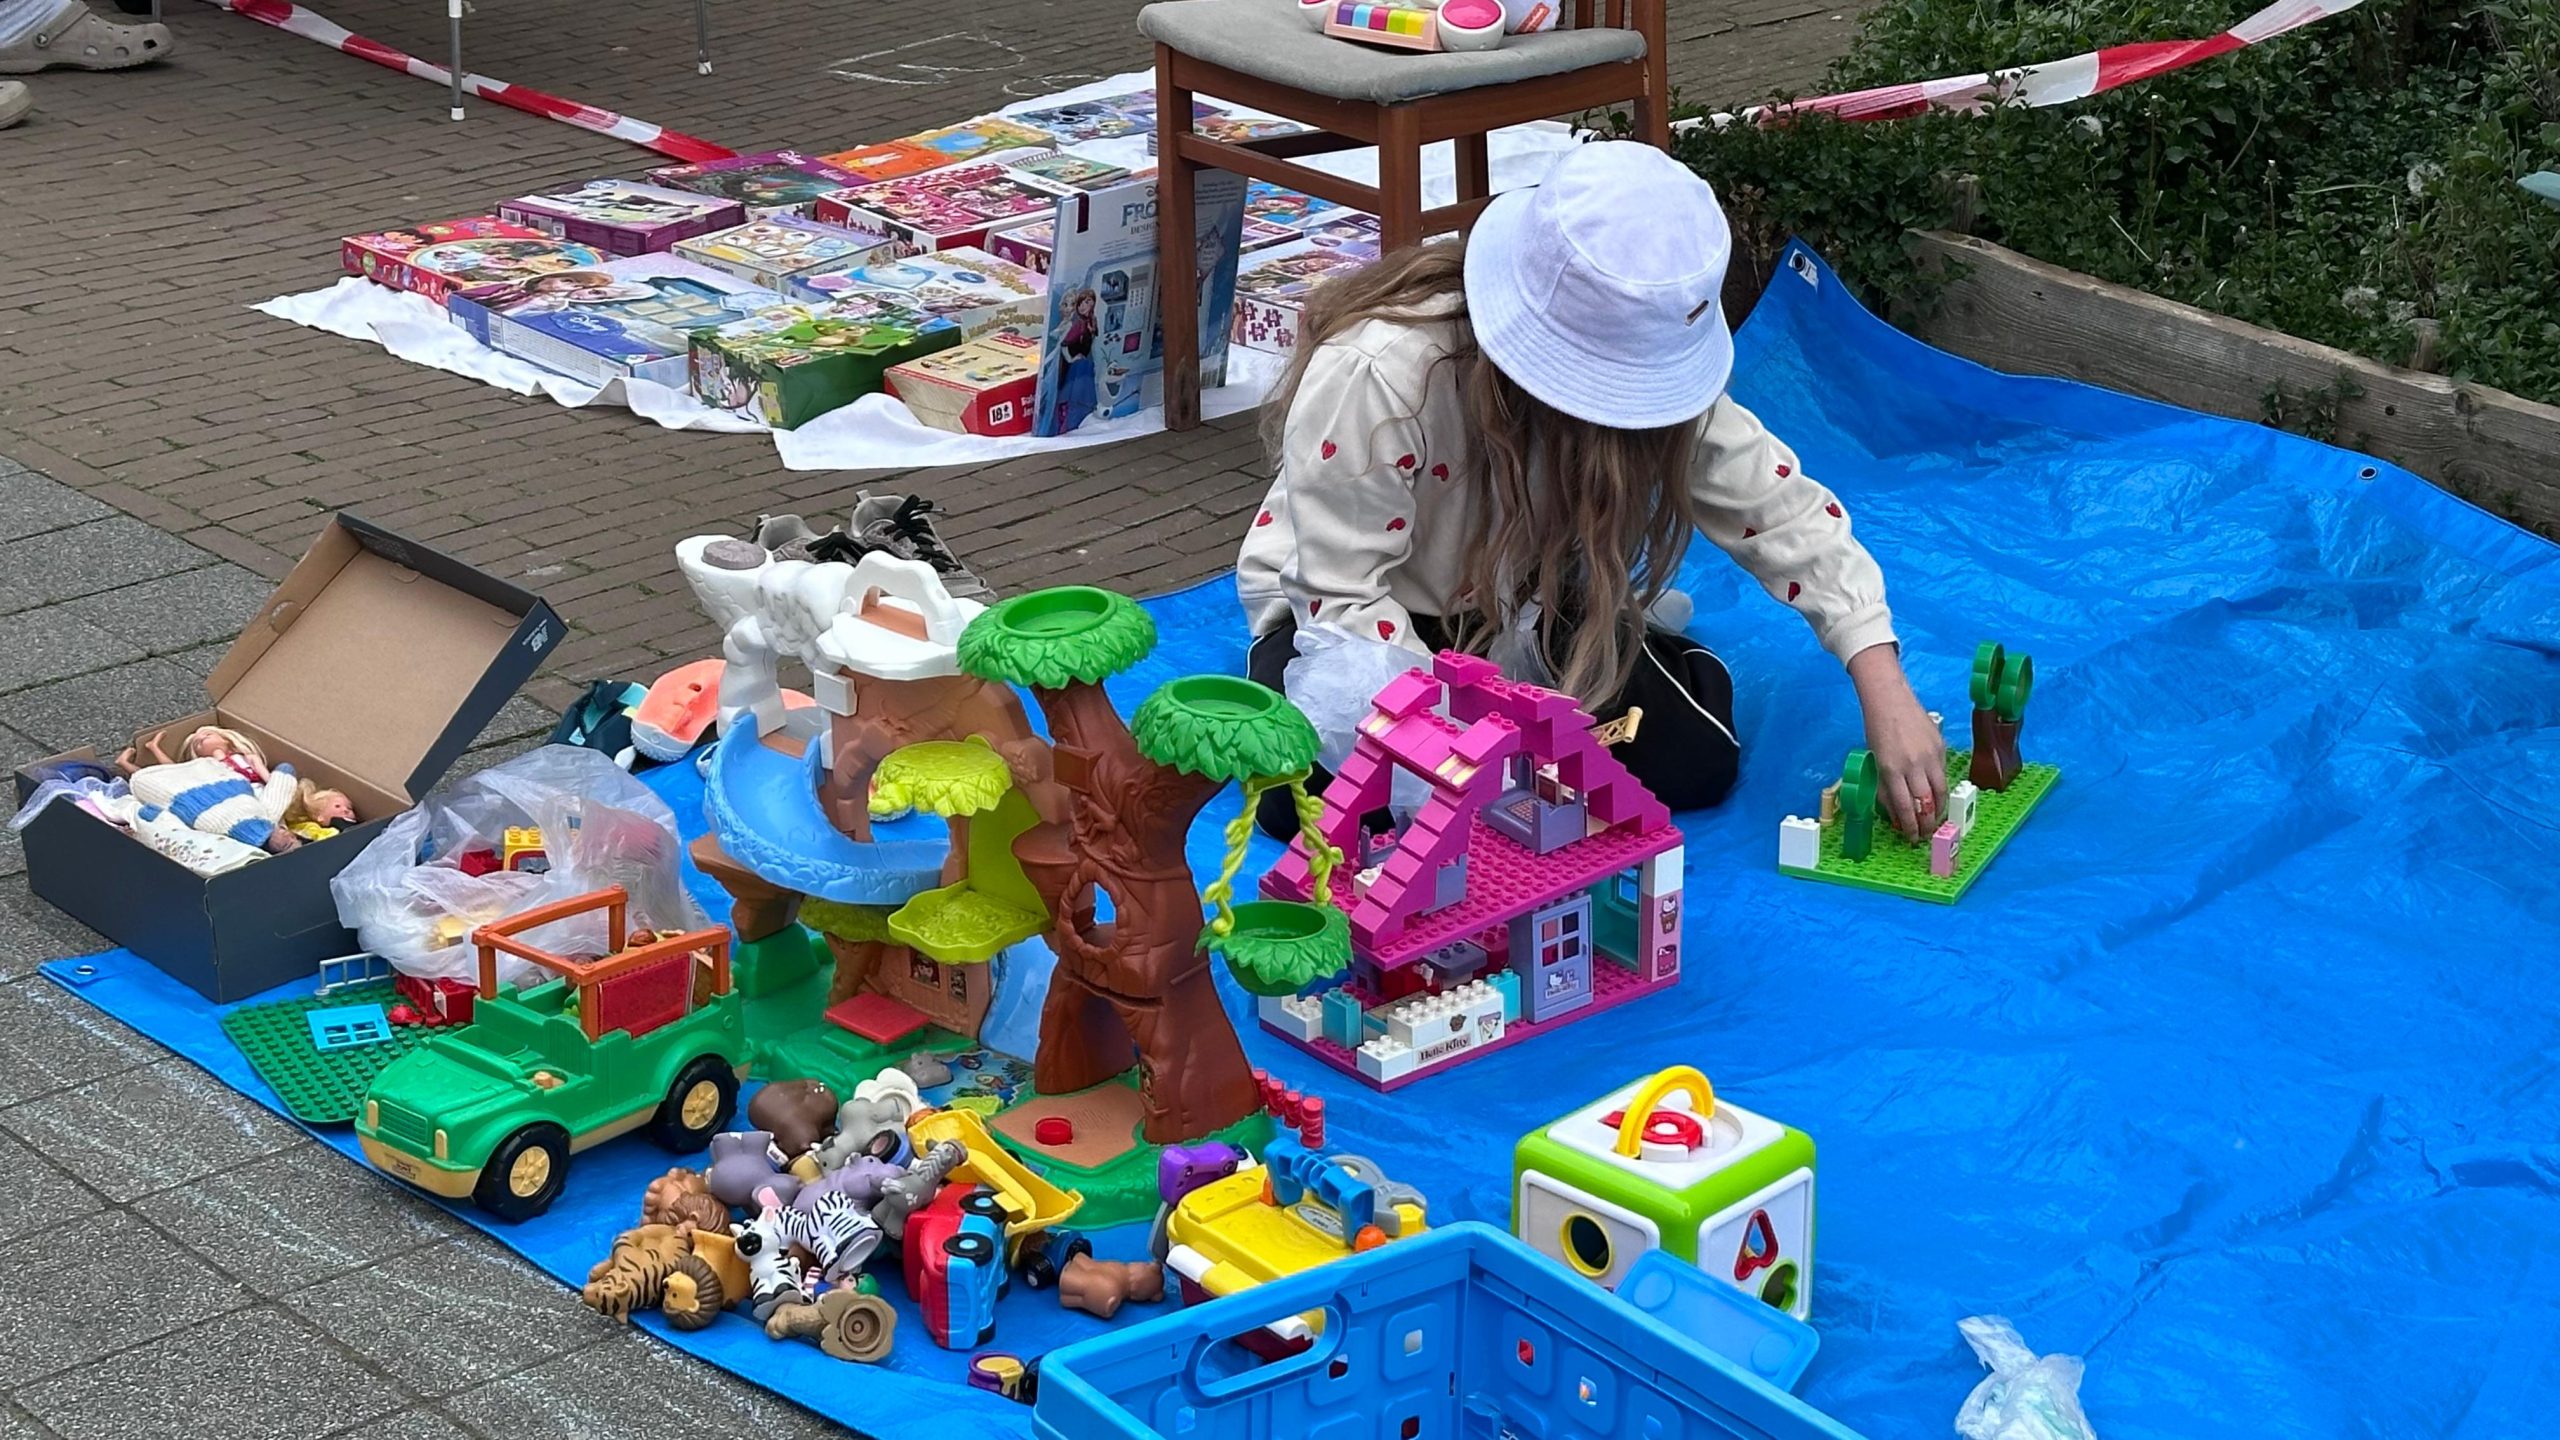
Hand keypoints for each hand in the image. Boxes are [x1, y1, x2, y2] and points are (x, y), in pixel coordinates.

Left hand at [1847, 644, 1948, 839]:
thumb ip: (1884, 789)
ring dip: (1939, 809)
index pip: (1906, 806)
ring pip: (1941, 791)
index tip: (1912, 838)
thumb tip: (1896, 815)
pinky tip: (1937, 796)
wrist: (1890, 700)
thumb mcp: (1874, 763)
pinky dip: (1941, 788)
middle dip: (1928, 823)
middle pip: (1926, 803)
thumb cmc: (1877, 731)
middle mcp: (1913, 764)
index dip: (1911, 826)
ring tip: (1935, 820)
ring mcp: (1930, 755)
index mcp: (1891, 769)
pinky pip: (1943, 774)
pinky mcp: (1941, 747)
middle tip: (1927, 834)